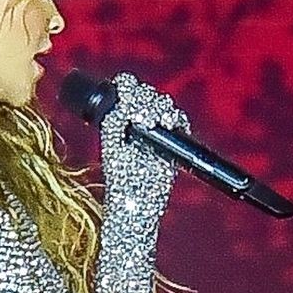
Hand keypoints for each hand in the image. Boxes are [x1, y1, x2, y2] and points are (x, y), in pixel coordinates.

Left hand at [99, 71, 191, 204]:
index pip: (125, 88)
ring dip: (161, 109)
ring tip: (158, 122)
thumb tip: (120, 101)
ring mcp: (153, 132)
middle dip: (146, 100)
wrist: (138, 204)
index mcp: (118, 120)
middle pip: (145, 94)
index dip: (129, 88)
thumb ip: (115, 123)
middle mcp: (135, 123)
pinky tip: (170, 126)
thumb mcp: (113, 149)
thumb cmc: (121, 181)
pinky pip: (179, 122)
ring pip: (162, 104)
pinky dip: (177, 120)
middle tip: (145, 118)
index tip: (132, 101)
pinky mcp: (170, 143)